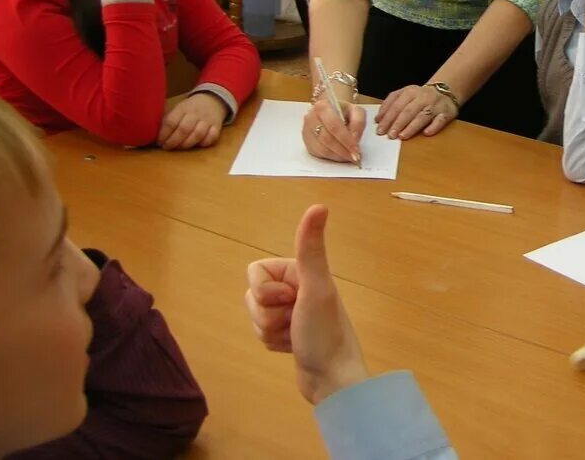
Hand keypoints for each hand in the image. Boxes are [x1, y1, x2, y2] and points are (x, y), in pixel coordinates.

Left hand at [158, 92, 226, 149]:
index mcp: (182, 108)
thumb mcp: (178, 109)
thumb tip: (152, 135)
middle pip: (183, 129)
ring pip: (197, 134)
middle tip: (167, 147)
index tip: (159, 142)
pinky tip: (197, 145)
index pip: (171, 121)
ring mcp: (207, 120)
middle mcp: (195, 114)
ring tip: (180, 147)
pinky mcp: (217, 126)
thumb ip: (168, 120)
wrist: (213, 100)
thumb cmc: (190, 108)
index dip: (163, 134)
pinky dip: (204, 143)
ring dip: (187, 144)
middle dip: (173, 141)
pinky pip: (212, 137)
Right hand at [244, 205, 368, 404]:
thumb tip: (319, 205)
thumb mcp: (316, 287)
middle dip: (267, 314)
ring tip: (294, 336)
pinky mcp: (288, 333)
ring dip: (270, 330)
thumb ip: (311, 248)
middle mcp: (297, 287)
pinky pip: (262, 333)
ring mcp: (292, 311)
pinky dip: (273, 343)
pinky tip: (292, 347)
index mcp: (300, 271)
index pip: (255, 272)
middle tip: (294, 320)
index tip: (290, 299)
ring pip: (256, 316)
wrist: (332, 378)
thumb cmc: (324, 332)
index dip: (265, 291)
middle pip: (252, 295)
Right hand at [303, 99, 365, 163]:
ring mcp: (307, 131)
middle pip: (327, 139)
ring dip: (338, 155)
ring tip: (349, 156)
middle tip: (354, 156)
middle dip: (342, 150)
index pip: (334, 126)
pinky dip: (332, 157)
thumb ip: (358, 123)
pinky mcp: (307, 142)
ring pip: (322, 149)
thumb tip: (354, 139)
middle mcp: (311, 118)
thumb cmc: (344, 111)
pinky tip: (341, 155)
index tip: (356, 149)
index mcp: (322, 106)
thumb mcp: (356, 111)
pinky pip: (318, 154)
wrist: (332, 111)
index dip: (346, 139)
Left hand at [375, 84, 457, 139]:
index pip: (396, 105)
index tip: (380, 129)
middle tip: (389, 135)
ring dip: (411, 127)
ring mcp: (436, 105)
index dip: (387, 117)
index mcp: (410, 91)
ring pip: (423, 116)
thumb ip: (391, 104)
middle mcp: (423, 97)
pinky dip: (433, 127)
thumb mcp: (405, 94)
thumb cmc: (420, 97)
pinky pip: (440, 120)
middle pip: (408, 111)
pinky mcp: (447, 112)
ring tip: (402, 136)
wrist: (445, 91)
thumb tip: (378, 120)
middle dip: (397, 123)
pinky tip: (426, 133)